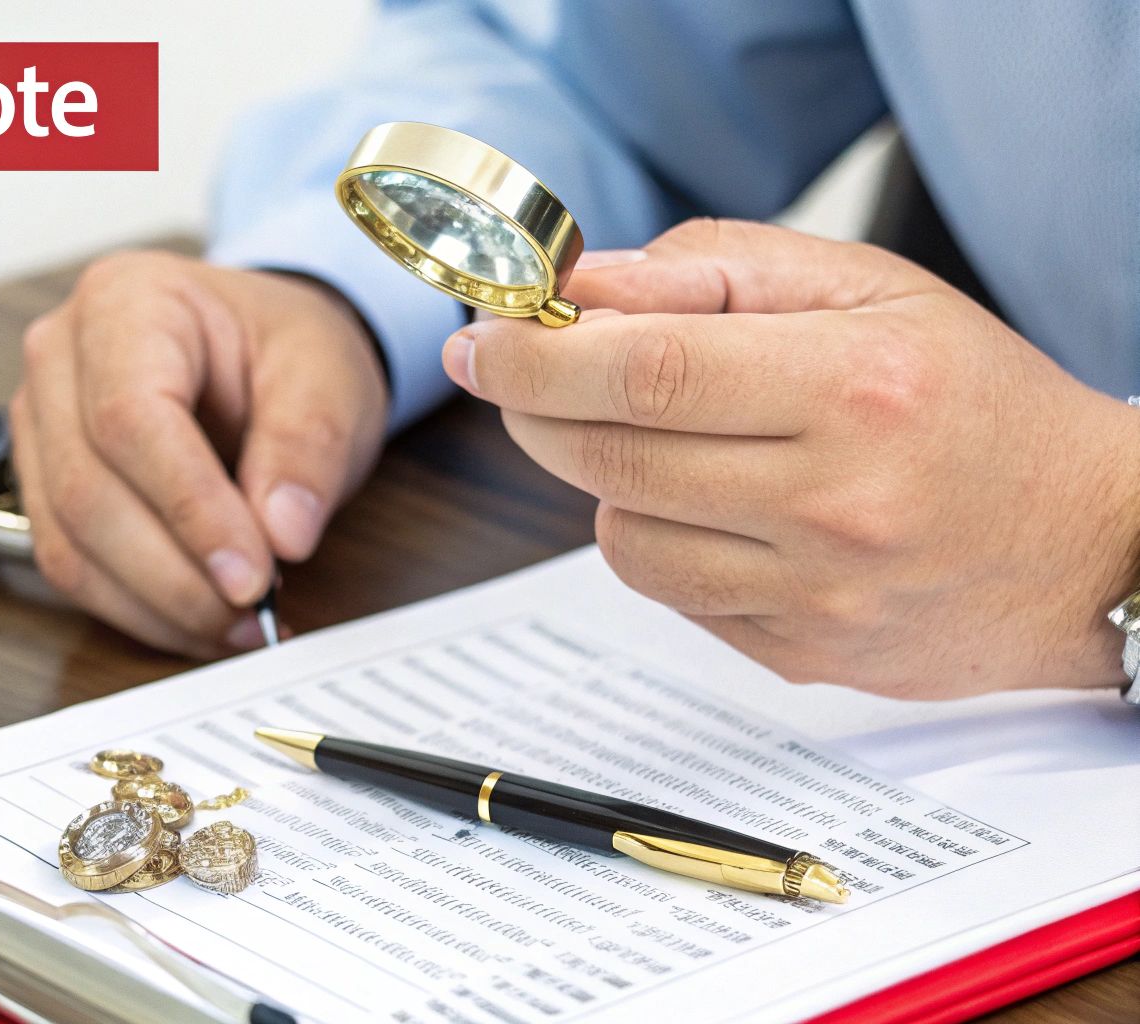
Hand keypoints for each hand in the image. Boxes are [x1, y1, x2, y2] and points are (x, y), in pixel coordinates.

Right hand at [12, 251, 387, 656]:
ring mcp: (40, 425)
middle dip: (176, 573)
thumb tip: (283, 536)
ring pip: (70, 542)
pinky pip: (71, 567)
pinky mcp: (42, 486)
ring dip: (157, 606)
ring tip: (239, 624)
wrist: (260, 358)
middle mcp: (60, 358)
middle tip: (255, 609)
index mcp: (126, 302)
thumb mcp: (328, 379)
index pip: (130, 418)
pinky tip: (202, 622)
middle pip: (88, 490)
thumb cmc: (282, 352)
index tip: (254, 573)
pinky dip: (139, 611)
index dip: (190, 508)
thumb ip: (308, 448)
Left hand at [443, 219, 1139, 697]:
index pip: (645, 371)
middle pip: (609, 458)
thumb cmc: (976, 401)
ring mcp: (815, 593)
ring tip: (657, 441)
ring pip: (621, 537)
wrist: (1087, 542)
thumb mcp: (871, 288)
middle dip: (536, 408)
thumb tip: (587, 287)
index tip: (481, 341)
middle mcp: (833, 500)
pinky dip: (661, 541)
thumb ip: (720, 269)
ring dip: (602, 480)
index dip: (537, 355)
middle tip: (520, 372)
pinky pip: (670, 594)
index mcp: (854, 387)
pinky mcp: (801, 656)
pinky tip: (714, 506)